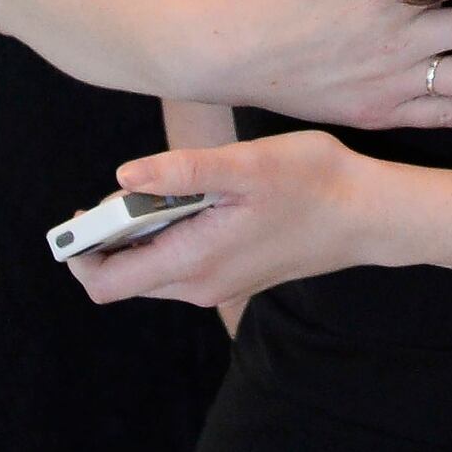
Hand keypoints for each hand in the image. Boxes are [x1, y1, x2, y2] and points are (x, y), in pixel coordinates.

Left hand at [73, 131, 372, 309]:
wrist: (371, 214)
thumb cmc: (314, 182)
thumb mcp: (245, 165)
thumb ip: (180, 171)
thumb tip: (121, 178)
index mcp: (194, 262)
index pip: (106, 283)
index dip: (81, 252)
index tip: (81, 214)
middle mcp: (201, 285)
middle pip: (123, 278)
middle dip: (108, 237)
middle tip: (127, 190)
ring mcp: (219, 284)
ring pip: (151, 270)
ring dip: (140, 234)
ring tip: (166, 189)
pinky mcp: (234, 273)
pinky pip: (179, 264)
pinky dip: (168, 235)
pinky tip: (195, 199)